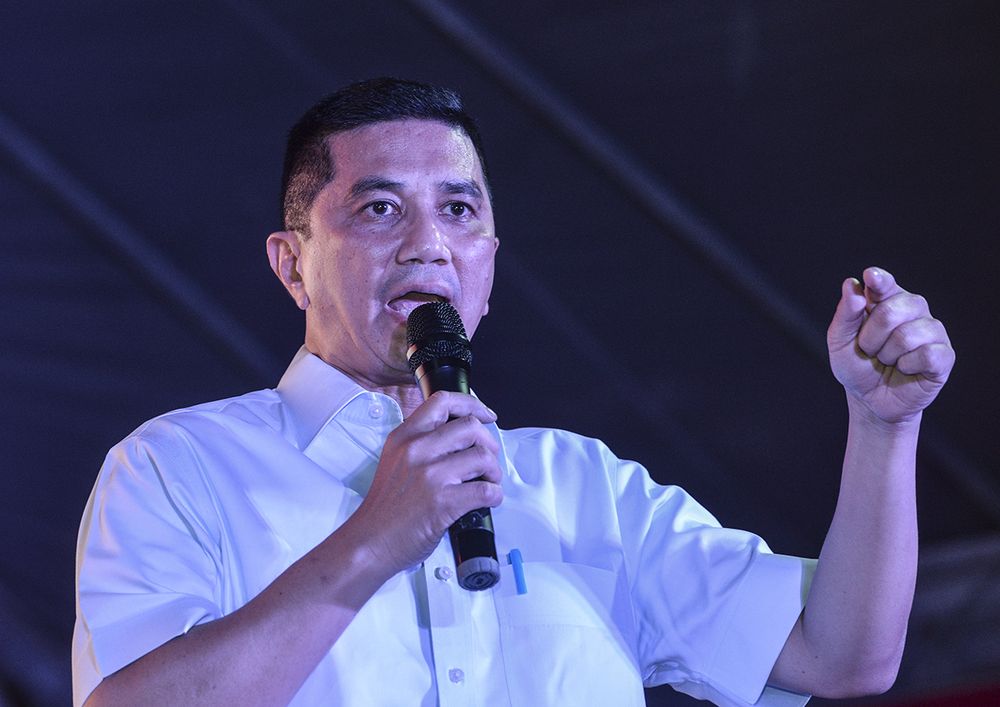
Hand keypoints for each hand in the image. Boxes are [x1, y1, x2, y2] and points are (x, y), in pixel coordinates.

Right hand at [348, 391, 502, 576]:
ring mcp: (430, 475)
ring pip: (483, 457)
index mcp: (404, 437)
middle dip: (489, 443)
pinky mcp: (443, 502)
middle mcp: (417, 450)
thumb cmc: (384, 509)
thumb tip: (460, 438)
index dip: (472, 404)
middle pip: (471, 427)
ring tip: (488, 482)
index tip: (486, 415)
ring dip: (494, 471)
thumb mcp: (394, 461)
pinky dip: (495, 495)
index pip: (443, 401)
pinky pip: (486, 490)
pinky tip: (488, 500)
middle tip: (488, 459)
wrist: (369, 543)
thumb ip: (421, 444)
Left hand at [827, 266, 954, 423]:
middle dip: (871, 337)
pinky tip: (905, 369)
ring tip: (887, 361)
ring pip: (907, 335)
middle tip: (870, 350)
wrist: (870, 400)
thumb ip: (845, 314)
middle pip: (891, 310)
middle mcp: (913, 309)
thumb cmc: (857, 366)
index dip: (879, 280)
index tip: (870, 277)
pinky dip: (907, 366)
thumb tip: (852, 284)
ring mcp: (932, 330)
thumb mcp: (840, 342)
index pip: (884, 283)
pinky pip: (926, 354)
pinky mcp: (944, 355)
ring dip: (887, 355)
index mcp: (886, 300)